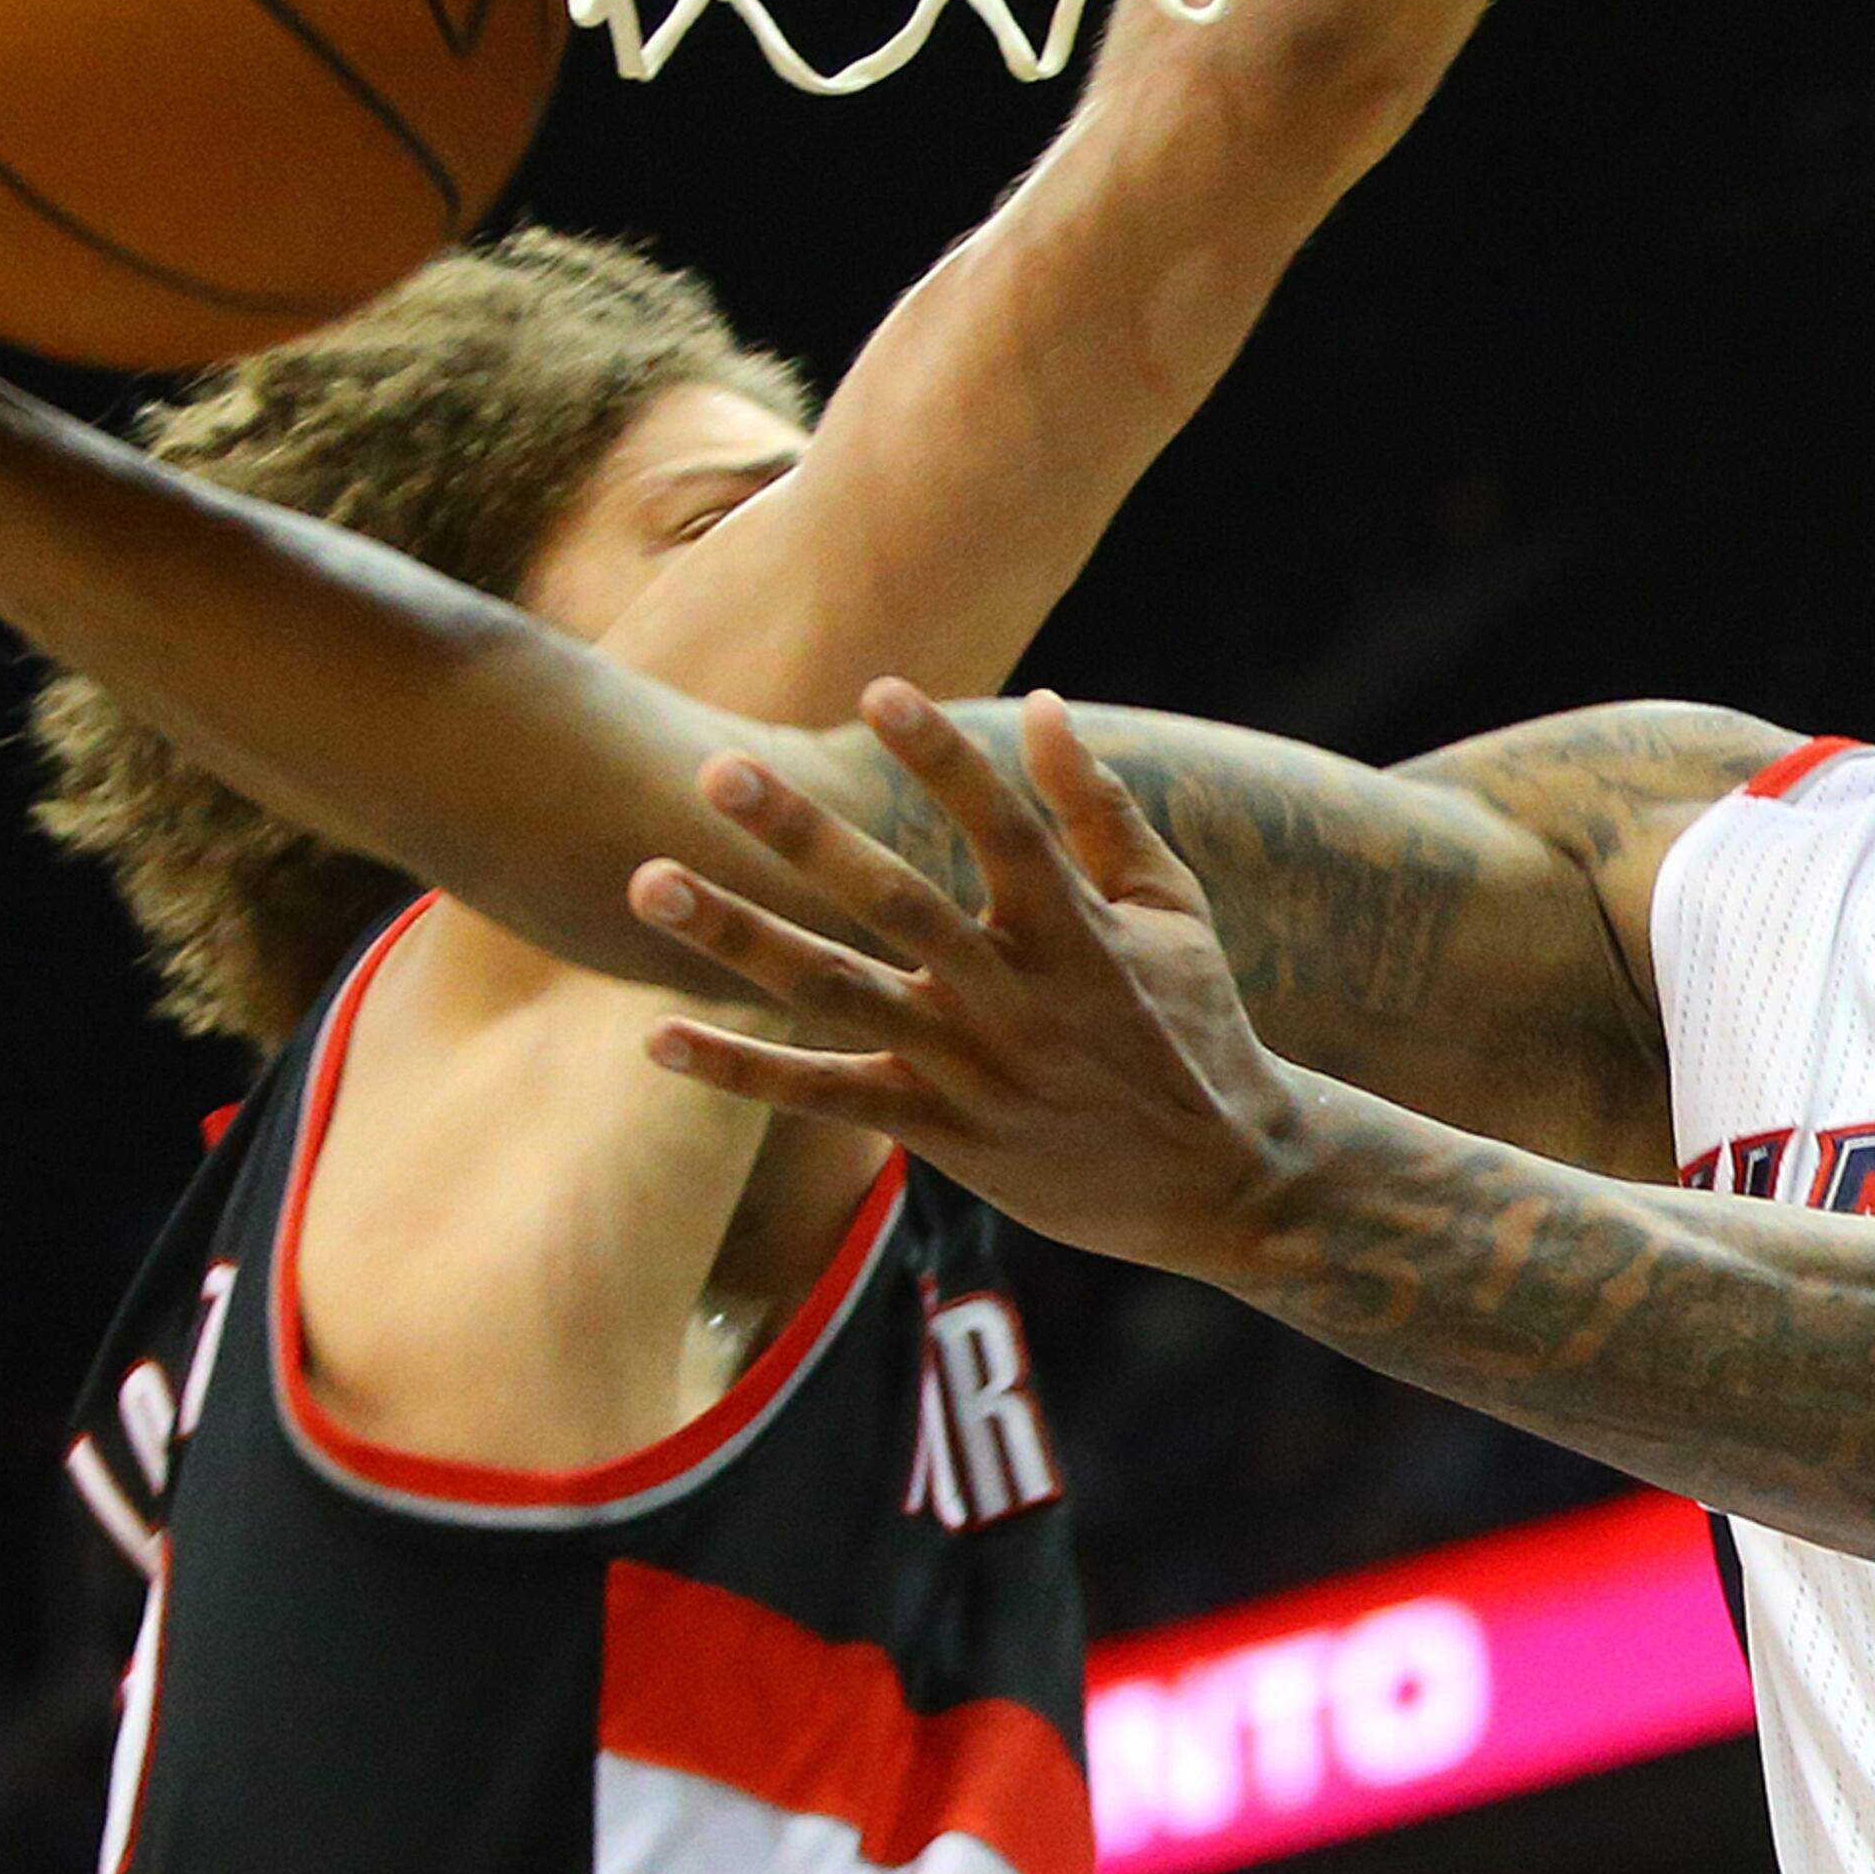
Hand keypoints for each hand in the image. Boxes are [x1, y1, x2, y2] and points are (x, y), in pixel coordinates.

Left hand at [627, 683, 1307, 1275]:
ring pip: (837, 994)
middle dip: (804, 836)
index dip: (945, 759)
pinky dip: (742, 1071)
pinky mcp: (942, 1135)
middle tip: (718, 771)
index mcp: (1076, 931)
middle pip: (895, 903)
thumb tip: (1046, 703)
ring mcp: (972, 1068)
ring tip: (651, 882)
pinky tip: (657, 1037)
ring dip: (739, 938)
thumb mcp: (1172, 909)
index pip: (1003, 827)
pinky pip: (826, 1097)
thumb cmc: (1195, 1026)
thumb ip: (1101, 810)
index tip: (880, 690)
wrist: (1223, 1183)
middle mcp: (1015, 996)